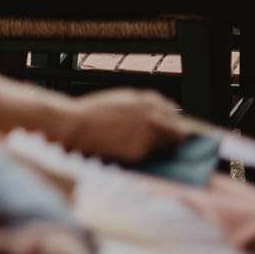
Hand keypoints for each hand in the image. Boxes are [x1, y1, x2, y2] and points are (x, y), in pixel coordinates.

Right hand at [52, 89, 188, 163]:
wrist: (76, 124)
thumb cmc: (96, 110)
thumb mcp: (124, 98)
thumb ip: (148, 103)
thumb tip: (170, 109)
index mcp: (150, 101)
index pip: (174, 114)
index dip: (170, 121)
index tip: (166, 127)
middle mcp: (153, 117)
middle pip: (178, 134)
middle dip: (172, 138)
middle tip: (159, 142)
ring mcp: (148, 135)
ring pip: (166, 146)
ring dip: (158, 146)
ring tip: (136, 143)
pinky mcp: (139, 152)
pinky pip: (149, 155)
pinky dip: (142, 153)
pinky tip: (125, 147)